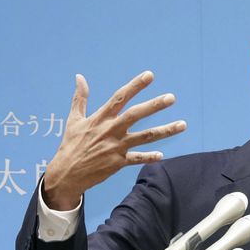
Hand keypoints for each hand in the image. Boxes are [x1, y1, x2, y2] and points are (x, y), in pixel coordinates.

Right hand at [42, 71, 186, 209]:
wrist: (66, 174)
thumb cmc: (70, 145)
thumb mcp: (73, 120)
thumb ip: (80, 98)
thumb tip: (79, 77)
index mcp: (100, 118)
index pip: (120, 97)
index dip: (135, 86)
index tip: (150, 75)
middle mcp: (110, 130)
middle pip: (135, 115)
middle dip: (154, 105)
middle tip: (172, 97)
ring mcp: (115, 147)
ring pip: (145, 137)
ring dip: (165, 131)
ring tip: (183, 124)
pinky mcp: (118, 163)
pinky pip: (137, 159)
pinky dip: (149, 157)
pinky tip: (162, 155)